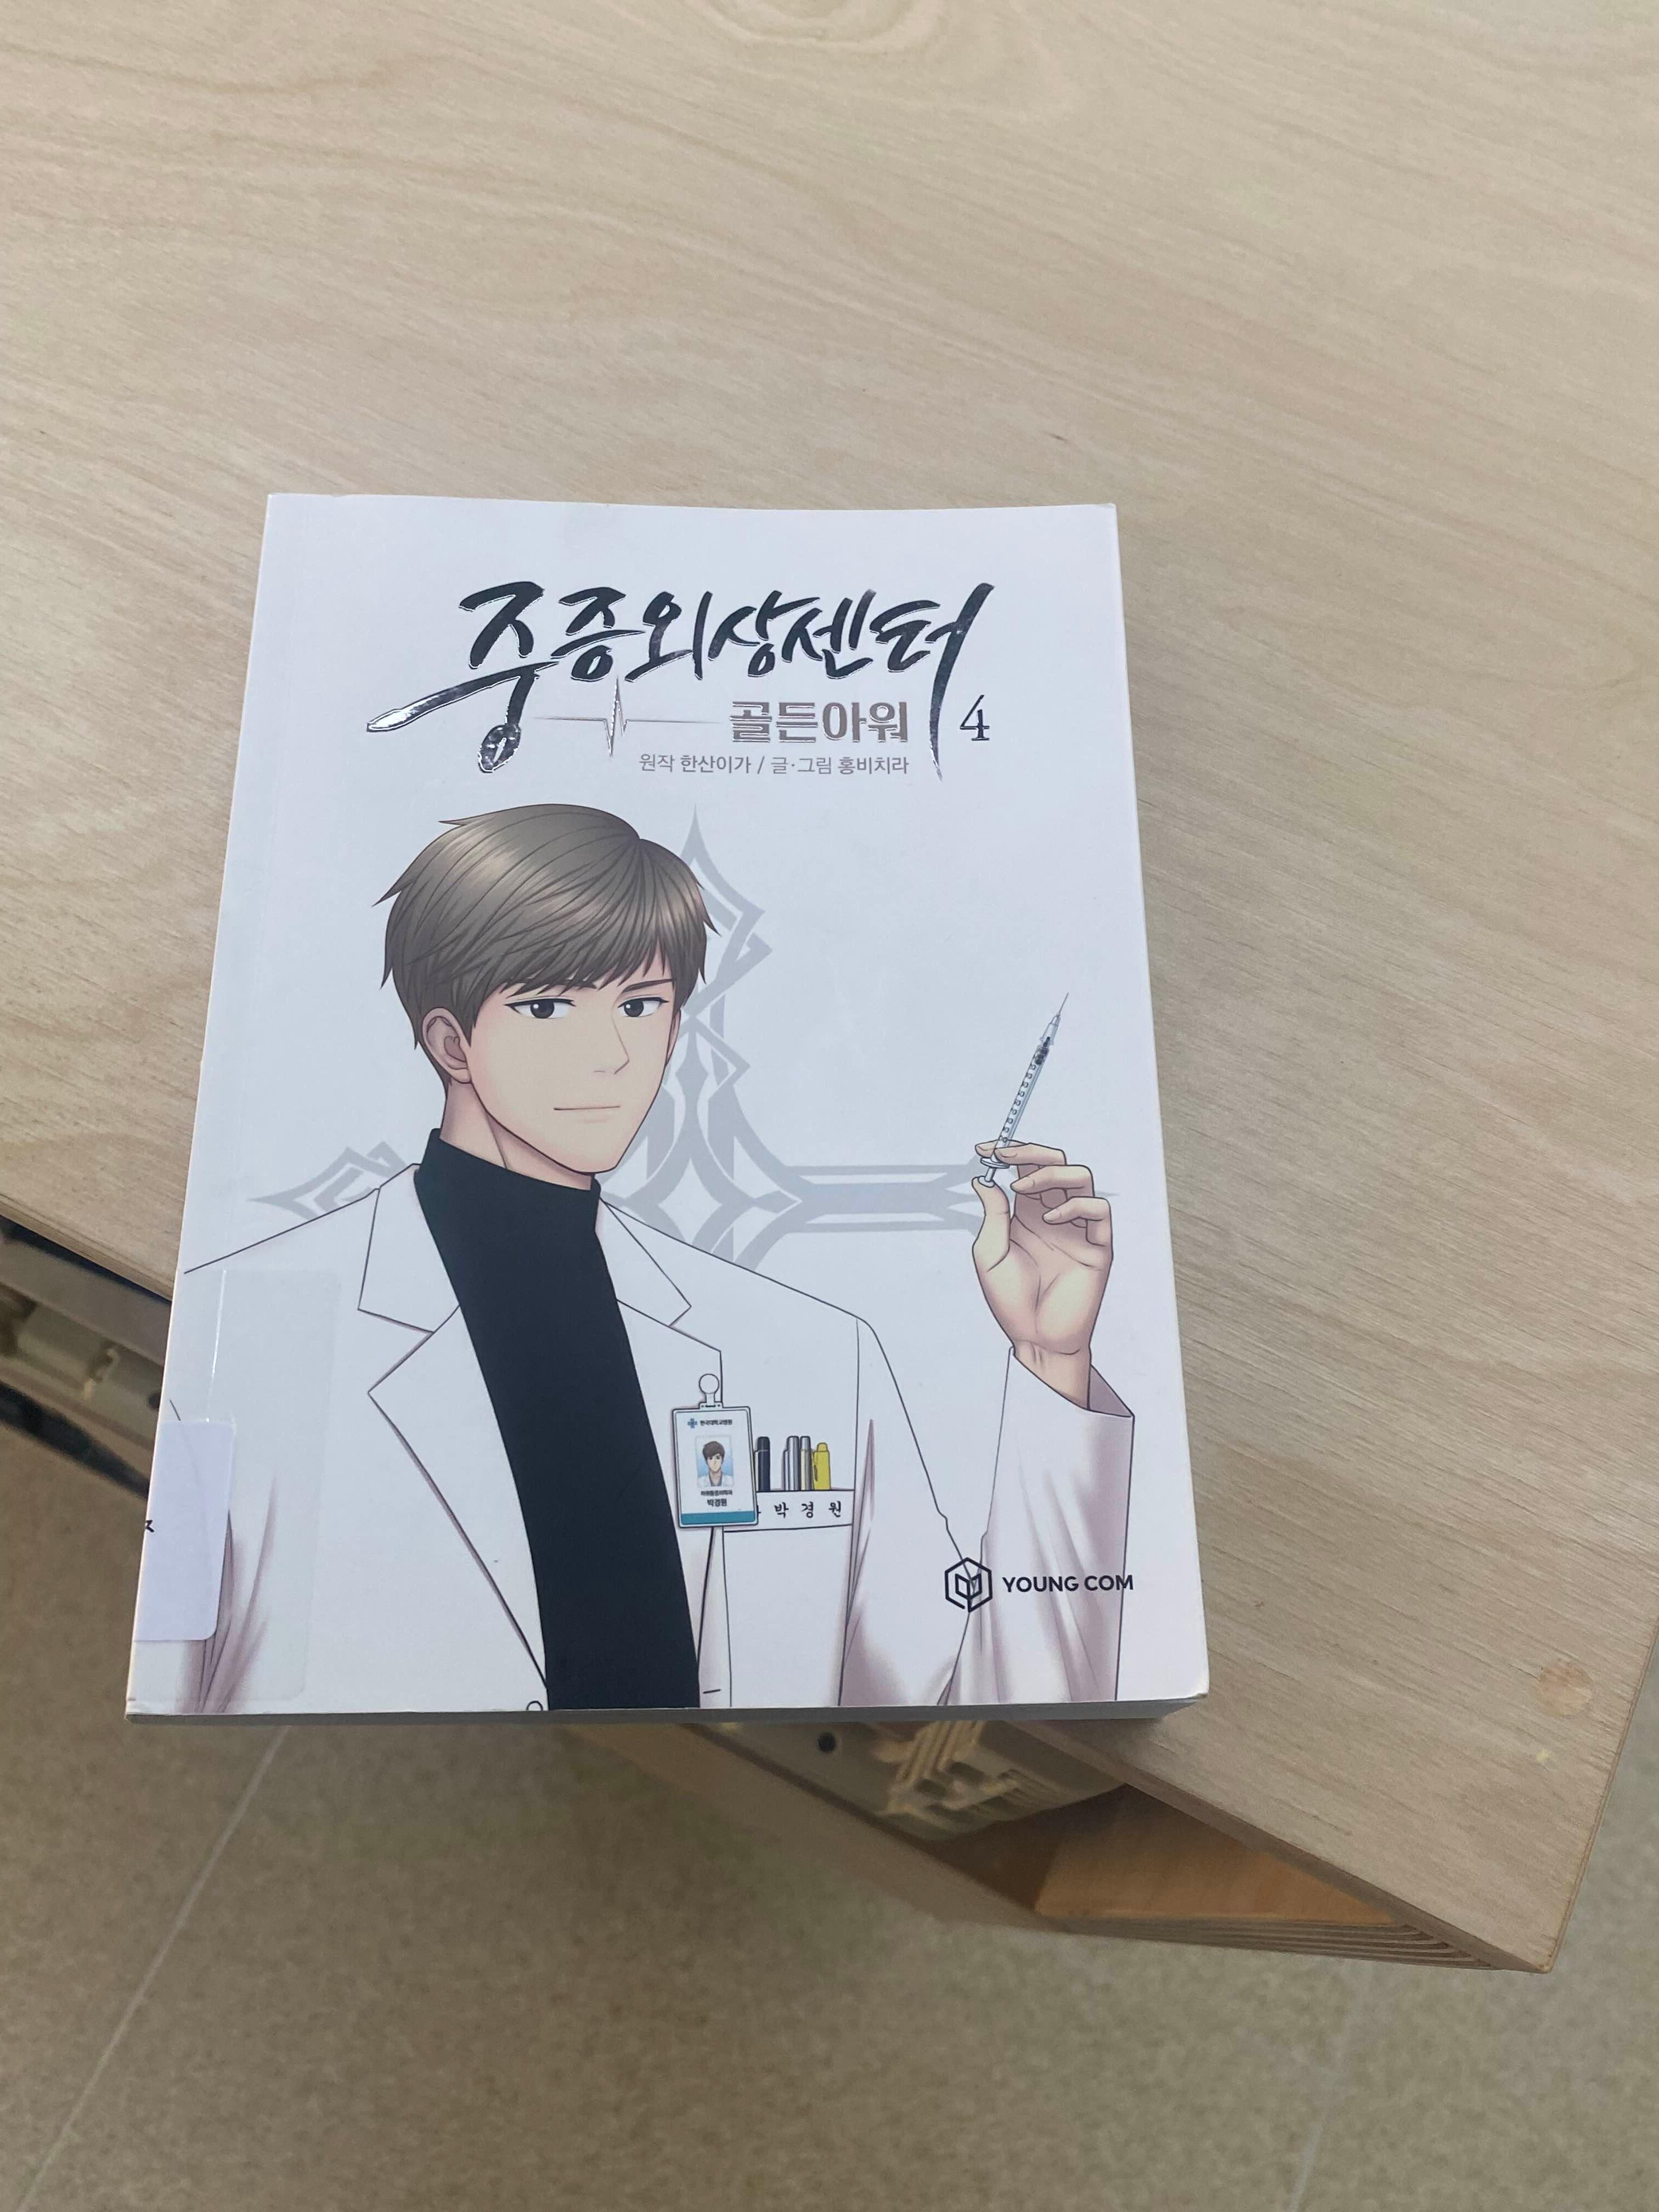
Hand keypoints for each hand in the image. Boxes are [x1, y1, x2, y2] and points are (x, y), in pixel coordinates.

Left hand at [971, 1140, 1112, 1409]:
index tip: (985, 1149)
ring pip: (1080, 1177)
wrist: (1035, 1338)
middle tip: (1006, 1154)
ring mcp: (1077, 1229)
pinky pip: (1098, 1211)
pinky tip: (1050, 1219)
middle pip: (1055, 1163)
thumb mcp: (989, 1253)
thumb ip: (992, 1214)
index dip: (1008, 1154)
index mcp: (1027, 1214)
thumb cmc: (1011, 1301)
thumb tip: (984, 1178)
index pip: (1025, 1170)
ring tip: (1024, 1187)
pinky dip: (1075, 1205)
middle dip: (1031, 1152)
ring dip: (1051, 1173)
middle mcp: (1054, 1215)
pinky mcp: (1097, 1247)